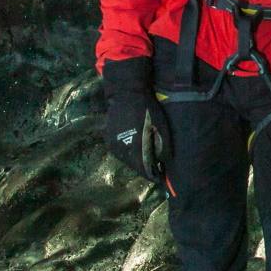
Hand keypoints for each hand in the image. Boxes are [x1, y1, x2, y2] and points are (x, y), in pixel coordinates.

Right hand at [101, 57, 167, 188]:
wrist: (127, 93)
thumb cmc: (148, 110)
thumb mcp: (161, 129)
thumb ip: (162, 149)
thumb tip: (163, 163)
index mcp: (134, 150)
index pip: (143, 171)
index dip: (152, 175)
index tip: (160, 176)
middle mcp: (120, 151)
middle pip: (134, 165)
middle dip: (144, 166)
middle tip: (154, 165)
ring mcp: (112, 144)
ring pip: (125, 158)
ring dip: (135, 159)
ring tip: (145, 156)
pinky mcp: (107, 138)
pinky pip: (119, 150)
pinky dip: (128, 151)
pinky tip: (135, 147)